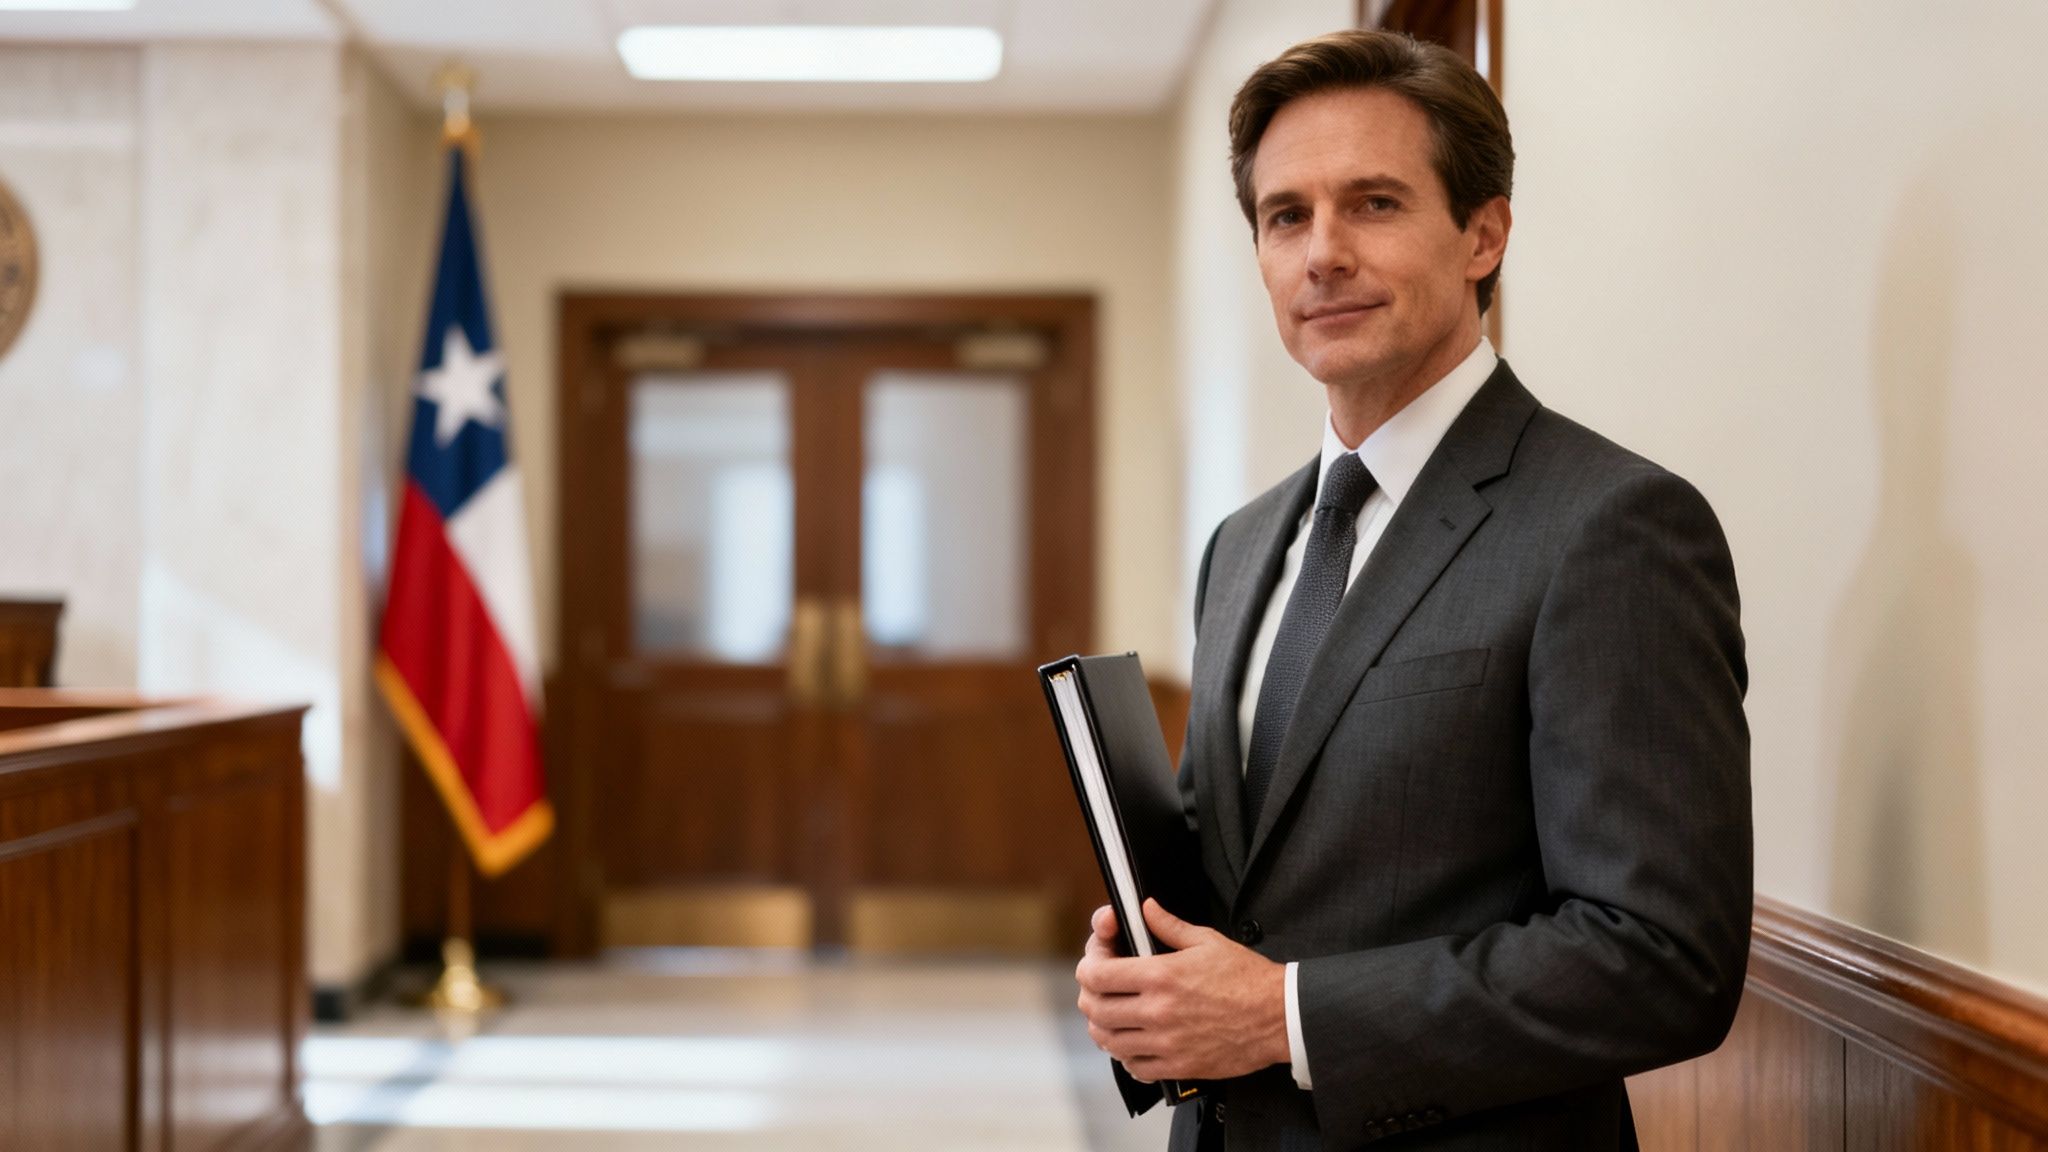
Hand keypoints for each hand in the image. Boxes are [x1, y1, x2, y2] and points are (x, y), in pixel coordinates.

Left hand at [1074, 898, 1288, 1082]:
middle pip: (1096, 1009)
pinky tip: (1135, 1043)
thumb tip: (1145, 909)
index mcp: (1160, 975)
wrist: (1279, 1017)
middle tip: (1098, 991)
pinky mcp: (1179, 1066)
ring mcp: (1166, 1042)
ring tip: (1111, 1017)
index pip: (1097, 975)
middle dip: (1090, 997)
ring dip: (1103, 1028)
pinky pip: (1135, 1067)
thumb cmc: (1247, 978)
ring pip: (1109, 1041)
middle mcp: (1157, 1011)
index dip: (1087, 968)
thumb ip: (1168, 925)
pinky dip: (1127, 1056)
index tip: (1093, 965)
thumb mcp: (1207, 941)